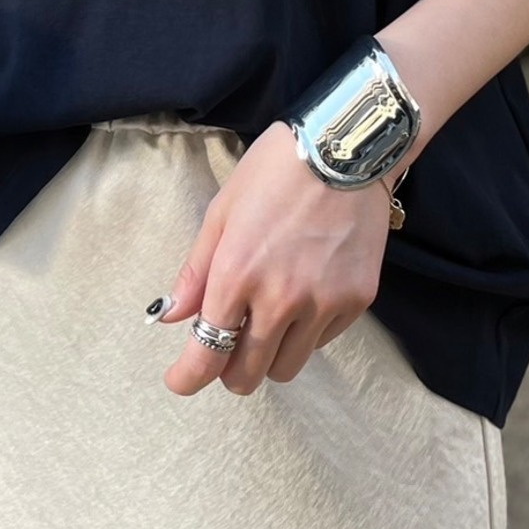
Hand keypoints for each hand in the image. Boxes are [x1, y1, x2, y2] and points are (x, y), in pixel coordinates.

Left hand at [156, 120, 390, 396]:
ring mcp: (323, 303)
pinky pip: (323, 341)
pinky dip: (307, 333)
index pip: (207, 353)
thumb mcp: (222, 212)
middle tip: (226, 352)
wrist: (346, 147)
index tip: (180, 381)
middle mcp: (280, 298)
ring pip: (288, 367)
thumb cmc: (275, 171)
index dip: (188, 378)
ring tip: (268, 323)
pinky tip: (305, 296)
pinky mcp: (357, 301)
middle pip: (248, 373)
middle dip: (229, 372)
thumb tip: (171, 316)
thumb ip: (196, 272)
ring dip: (270, 356)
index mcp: (237, 274)